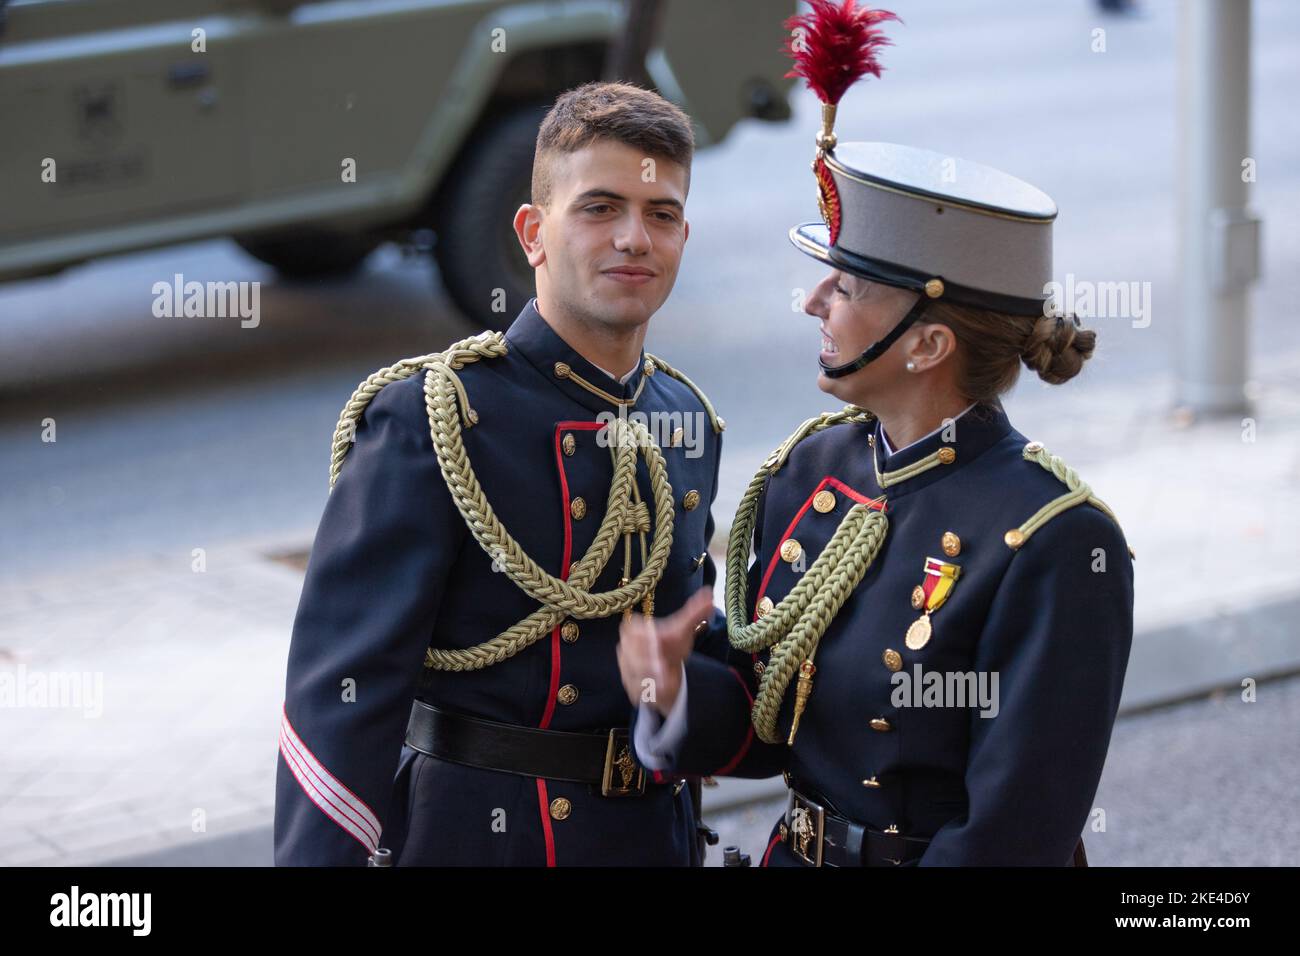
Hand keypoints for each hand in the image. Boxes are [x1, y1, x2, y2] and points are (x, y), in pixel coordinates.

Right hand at [616, 586, 714, 717]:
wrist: (666, 674)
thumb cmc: (671, 647)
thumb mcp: (683, 630)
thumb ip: (694, 612)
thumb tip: (710, 594)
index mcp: (637, 631)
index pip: (631, 628)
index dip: (643, 634)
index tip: (658, 638)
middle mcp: (628, 650)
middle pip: (630, 652)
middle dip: (646, 660)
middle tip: (662, 667)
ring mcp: (627, 669)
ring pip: (633, 673)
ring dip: (649, 677)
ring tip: (665, 683)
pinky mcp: (631, 688)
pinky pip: (637, 690)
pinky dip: (650, 691)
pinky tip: (661, 691)